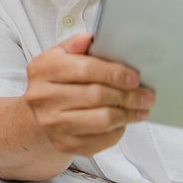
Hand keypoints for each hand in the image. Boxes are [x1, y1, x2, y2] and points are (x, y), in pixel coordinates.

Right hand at [25, 33, 154, 156]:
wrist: (37, 116)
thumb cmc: (55, 83)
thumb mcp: (58, 58)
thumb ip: (74, 46)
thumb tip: (88, 38)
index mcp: (41, 70)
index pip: (84, 68)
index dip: (114, 73)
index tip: (134, 77)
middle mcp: (42, 97)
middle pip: (96, 95)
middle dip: (127, 95)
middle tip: (145, 95)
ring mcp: (51, 123)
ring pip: (102, 119)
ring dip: (127, 114)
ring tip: (139, 109)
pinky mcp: (63, 144)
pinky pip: (102, 139)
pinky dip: (118, 130)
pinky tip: (121, 122)